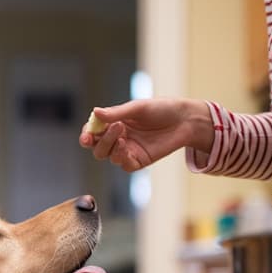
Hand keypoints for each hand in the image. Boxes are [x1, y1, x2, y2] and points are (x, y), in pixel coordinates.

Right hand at [79, 98, 213, 171]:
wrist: (184, 121)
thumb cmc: (162, 109)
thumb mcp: (137, 108)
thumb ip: (116, 113)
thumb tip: (95, 112)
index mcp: (114, 123)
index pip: (93, 132)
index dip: (87, 135)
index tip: (86, 136)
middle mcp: (118, 138)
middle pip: (97, 147)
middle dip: (99, 141)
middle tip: (112, 129)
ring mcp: (127, 151)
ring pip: (108, 156)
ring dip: (110, 146)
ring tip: (122, 135)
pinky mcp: (137, 161)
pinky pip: (123, 164)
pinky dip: (120, 157)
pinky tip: (125, 147)